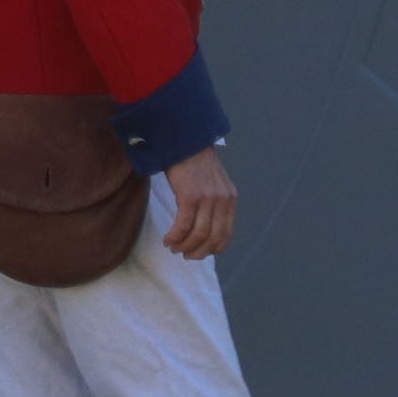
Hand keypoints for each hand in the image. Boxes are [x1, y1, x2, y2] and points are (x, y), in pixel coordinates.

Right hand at [160, 145, 235, 259]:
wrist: (184, 141)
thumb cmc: (194, 161)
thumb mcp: (213, 183)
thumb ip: (213, 202)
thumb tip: (205, 225)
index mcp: (230, 199)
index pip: (226, 233)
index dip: (212, 248)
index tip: (199, 252)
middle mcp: (222, 200)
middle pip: (212, 238)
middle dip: (198, 251)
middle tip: (184, 255)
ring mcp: (207, 199)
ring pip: (198, 234)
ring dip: (184, 246)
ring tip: (173, 247)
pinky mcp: (189, 196)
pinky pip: (183, 225)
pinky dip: (175, 237)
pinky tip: (167, 239)